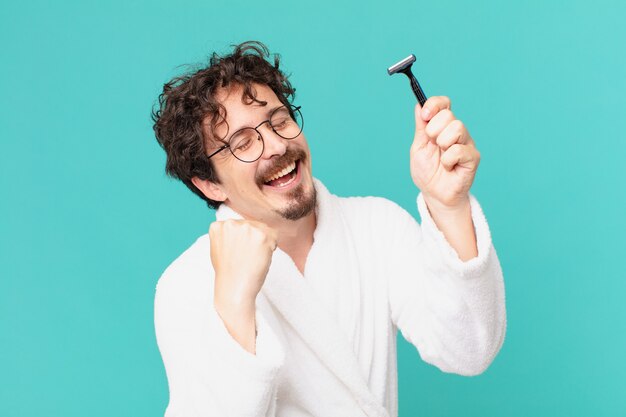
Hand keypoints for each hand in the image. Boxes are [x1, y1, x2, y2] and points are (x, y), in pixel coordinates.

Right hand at [210, 219, 277, 309]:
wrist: (234, 289)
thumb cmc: (228, 272)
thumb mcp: (219, 247)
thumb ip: (227, 234)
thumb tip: (239, 226)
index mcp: (218, 226)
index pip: (240, 225)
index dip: (244, 240)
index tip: (238, 253)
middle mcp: (231, 223)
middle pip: (253, 225)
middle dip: (254, 240)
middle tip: (246, 258)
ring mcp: (247, 228)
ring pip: (265, 230)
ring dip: (263, 244)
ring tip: (252, 258)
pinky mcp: (261, 236)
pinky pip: (274, 236)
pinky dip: (271, 248)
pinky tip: (259, 258)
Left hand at [410, 96, 480, 210]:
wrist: (434, 194)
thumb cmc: (427, 172)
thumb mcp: (418, 147)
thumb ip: (421, 127)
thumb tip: (419, 105)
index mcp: (442, 126)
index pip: (444, 104)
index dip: (434, 104)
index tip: (424, 115)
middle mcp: (456, 131)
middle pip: (448, 115)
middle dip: (434, 130)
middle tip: (433, 146)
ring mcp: (466, 143)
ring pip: (457, 128)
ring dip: (442, 144)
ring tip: (441, 158)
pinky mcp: (473, 157)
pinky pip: (459, 150)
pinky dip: (447, 160)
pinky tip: (448, 167)